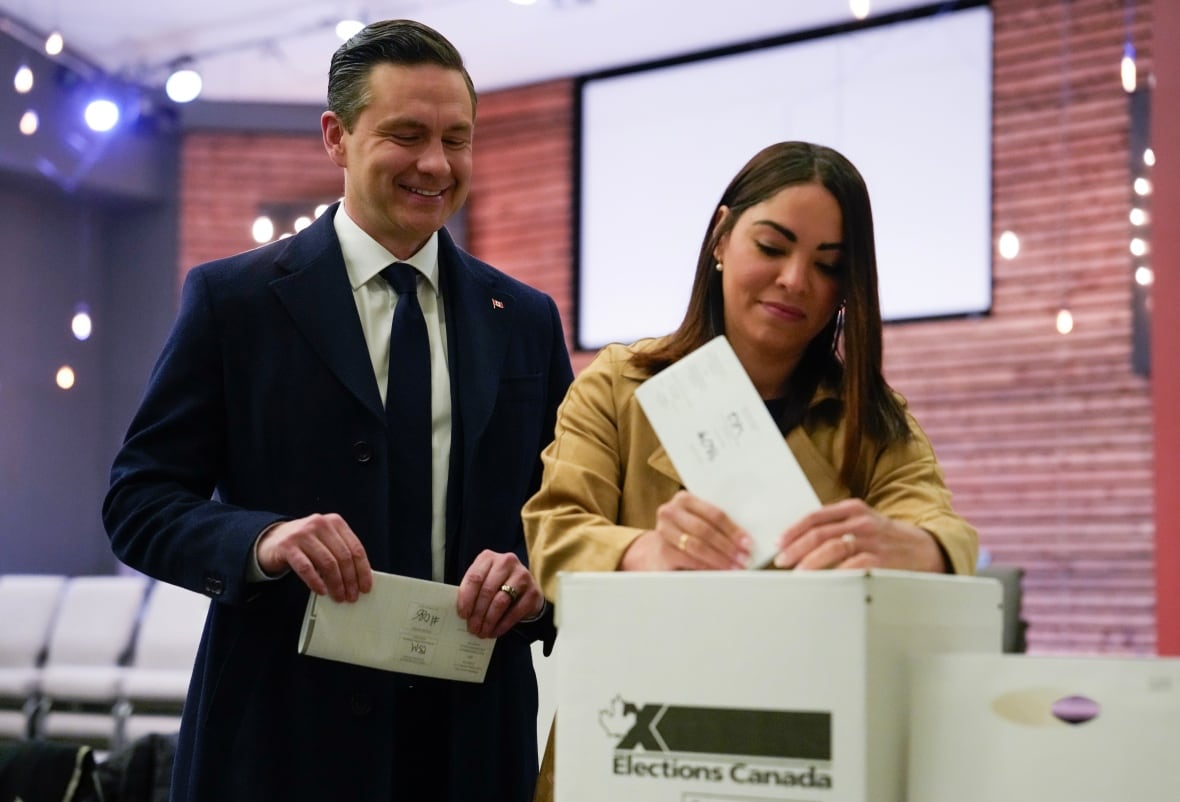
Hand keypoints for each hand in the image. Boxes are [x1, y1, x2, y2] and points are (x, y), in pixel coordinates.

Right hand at [256, 513, 372, 601]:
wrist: (272, 540)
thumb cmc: (305, 544)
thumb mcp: (325, 541)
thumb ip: (340, 552)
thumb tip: (358, 579)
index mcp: (335, 522)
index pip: (356, 548)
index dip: (363, 570)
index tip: (365, 587)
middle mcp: (320, 524)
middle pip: (343, 556)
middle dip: (350, 580)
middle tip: (351, 596)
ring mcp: (302, 534)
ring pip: (327, 563)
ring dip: (335, 584)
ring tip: (338, 596)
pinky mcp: (287, 546)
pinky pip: (306, 568)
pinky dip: (316, 582)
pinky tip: (321, 591)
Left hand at [456, 550, 544, 638]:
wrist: (524, 588)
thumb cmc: (497, 584)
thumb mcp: (483, 581)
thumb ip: (472, 591)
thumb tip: (462, 612)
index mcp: (488, 557)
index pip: (474, 577)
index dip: (466, 598)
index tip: (463, 615)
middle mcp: (506, 562)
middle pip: (487, 590)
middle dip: (478, 613)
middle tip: (472, 628)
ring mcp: (522, 575)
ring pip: (500, 601)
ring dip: (489, 620)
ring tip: (483, 632)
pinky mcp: (533, 591)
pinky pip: (515, 611)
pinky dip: (503, 624)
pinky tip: (496, 631)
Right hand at [619, 490, 751, 570]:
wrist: (654, 552)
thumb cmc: (684, 534)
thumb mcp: (696, 522)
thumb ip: (714, 524)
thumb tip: (744, 540)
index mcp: (684, 499)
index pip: (714, 514)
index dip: (733, 529)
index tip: (747, 542)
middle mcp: (671, 512)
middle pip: (705, 530)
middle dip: (727, 546)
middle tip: (743, 557)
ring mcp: (663, 531)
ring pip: (697, 545)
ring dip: (719, 558)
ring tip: (734, 567)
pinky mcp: (662, 550)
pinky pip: (688, 559)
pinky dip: (705, 566)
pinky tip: (717, 571)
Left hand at [773, 498, 946, 571]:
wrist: (928, 549)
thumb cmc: (888, 539)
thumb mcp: (864, 523)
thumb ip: (837, 528)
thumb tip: (801, 544)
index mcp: (854, 509)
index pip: (815, 517)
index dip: (793, 530)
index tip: (779, 543)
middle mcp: (861, 521)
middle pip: (820, 532)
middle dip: (796, 548)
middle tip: (781, 561)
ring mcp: (872, 540)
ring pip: (833, 547)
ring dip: (810, 561)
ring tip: (797, 573)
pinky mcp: (882, 559)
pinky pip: (853, 565)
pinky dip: (836, 573)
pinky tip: (824, 581)